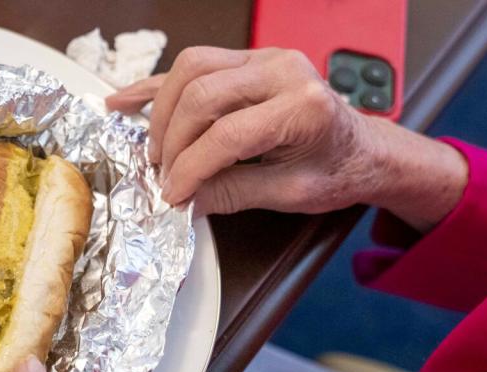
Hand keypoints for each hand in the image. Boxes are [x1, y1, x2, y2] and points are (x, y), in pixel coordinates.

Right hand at [107, 46, 466, 230]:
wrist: (362, 149)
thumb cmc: (336, 171)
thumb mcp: (288, 194)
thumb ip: (233, 193)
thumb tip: (183, 199)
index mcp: (302, 107)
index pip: (227, 136)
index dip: (191, 169)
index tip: (173, 196)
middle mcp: (283, 70)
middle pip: (201, 97)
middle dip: (172, 143)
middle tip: (163, 177)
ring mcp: (263, 57)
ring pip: (189, 71)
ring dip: (163, 114)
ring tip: (156, 152)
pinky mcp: (246, 59)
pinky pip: (192, 65)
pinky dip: (156, 85)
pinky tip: (124, 100)